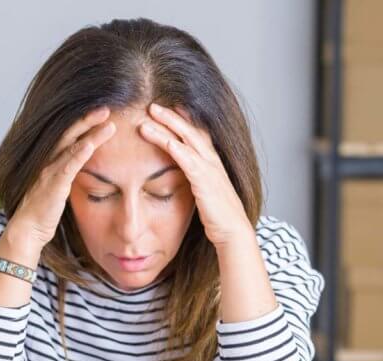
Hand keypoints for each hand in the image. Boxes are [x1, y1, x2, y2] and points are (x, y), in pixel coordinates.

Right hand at [11, 106, 116, 247]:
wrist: (28, 229)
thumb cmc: (44, 210)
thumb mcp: (59, 187)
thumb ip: (69, 173)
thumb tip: (83, 166)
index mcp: (51, 161)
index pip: (69, 137)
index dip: (84, 124)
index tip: (102, 114)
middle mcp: (49, 161)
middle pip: (69, 134)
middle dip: (88, 120)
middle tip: (107, 108)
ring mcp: (50, 172)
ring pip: (71, 146)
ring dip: (90, 134)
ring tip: (109, 123)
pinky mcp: (53, 185)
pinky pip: (66, 167)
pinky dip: (78, 154)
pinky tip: (89, 145)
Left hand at [138, 103, 250, 247]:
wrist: (232, 232)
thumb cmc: (218, 216)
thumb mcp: (205, 193)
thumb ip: (195, 181)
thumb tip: (183, 178)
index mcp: (212, 163)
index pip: (198, 134)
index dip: (183, 120)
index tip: (169, 108)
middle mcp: (212, 162)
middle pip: (190, 130)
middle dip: (171, 117)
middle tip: (153, 106)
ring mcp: (210, 170)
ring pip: (187, 141)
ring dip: (167, 127)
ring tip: (149, 117)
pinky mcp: (205, 183)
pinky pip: (189, 161)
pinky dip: (177, 149)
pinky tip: (165, 140)